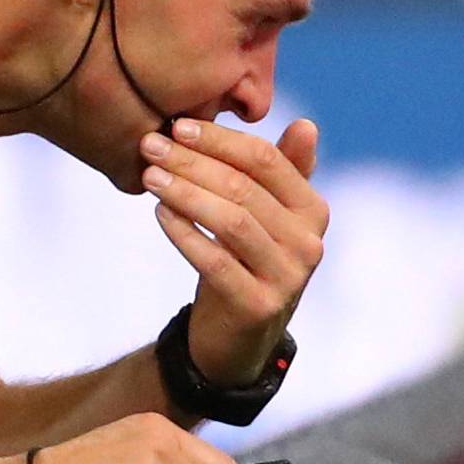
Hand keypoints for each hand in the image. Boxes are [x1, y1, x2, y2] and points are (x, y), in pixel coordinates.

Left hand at [141, 117, 327, 385]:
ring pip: (230, 221)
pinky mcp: (258, 307)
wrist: (237, 340)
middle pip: (244, 188)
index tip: (177, 126)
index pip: (266, 161)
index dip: (220, 140)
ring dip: (184, 193)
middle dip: (192, 162)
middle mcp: (308, 243)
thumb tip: (305, 123)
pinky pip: (215, 261)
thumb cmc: (246, 262)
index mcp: (313, 211)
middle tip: (150, 145)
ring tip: (150, 176)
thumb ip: (282, 172)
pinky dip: (184, 233)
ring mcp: (287, 278)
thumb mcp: (268, 217)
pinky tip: (160, 213)